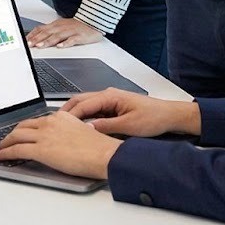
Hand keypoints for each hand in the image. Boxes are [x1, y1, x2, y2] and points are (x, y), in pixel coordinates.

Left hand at [0, 110, 120, 179]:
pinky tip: (1, 156)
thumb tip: (62, 141)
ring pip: (16, 136)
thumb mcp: (83, 131)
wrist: (105, 154)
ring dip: (5, 142)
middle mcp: (50, 122)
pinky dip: (5, 153)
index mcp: (61, 117)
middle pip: (23, 126)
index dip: (26, 127)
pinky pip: (16, 150)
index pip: (37, 120)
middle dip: (13, 133)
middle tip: (7, 139)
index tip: (22, 131)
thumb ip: (69, 132)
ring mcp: (44, 135)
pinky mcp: (41, 150)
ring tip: (0, 148)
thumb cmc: (100, 148)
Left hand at [25, 17, 104, 48]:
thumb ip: (50, 32)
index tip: (25, 41)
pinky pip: (72, 40)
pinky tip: (60, 46)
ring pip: (57, 36)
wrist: (94, 21)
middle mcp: (61, 27)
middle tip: (29, 44)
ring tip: (40, 46)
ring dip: (48, 41)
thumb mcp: (61, 27)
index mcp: (56, 25)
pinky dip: (66, 43)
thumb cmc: (76, 26)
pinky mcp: (80, 36)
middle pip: (47, 33)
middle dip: (37, 39)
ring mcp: (71, 31)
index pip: (41, 29)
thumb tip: (37, 38)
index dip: (33, 34)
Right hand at [59, 88, 200, 137]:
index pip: (83, 104)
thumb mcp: (129, 126)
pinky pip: (94, 111)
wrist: (170, 116)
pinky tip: (80, 127)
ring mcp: (110, 101)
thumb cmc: (154, 117)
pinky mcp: (113, 107)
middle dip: (66, 111)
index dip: (69, 115)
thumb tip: (88, 129)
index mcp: (110, 96)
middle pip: (80, 101)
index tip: (59, 124)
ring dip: (75, 114)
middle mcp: (108, 95)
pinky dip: (84, 117)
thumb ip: (107, 127)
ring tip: (63, 126)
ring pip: (86, 105)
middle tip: (54, 123)